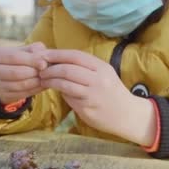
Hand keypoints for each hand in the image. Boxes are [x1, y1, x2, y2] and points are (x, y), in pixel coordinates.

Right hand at [0, 42, 47, 104]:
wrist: (4, 75)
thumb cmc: (16, 59)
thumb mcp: (22, 50)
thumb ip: (33, 49)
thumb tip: (43, 55)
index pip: (14, 57)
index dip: (31, 60)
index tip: (44, 63)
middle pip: (15, 72)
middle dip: (33, 72)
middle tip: (46, 71)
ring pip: (19, 85)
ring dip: (36, 82)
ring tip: (46, 77)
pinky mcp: (2, 95)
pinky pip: (22, 94)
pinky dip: (35, 90)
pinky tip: (43, 85)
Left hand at [39, 49, 155, 145]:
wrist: (129, 115)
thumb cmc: (112, 92)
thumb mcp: (104, 74)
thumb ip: (84, 68)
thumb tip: (58, 61)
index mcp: (102, 67)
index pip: (76, 56)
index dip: (57, 54)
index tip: (43, 54)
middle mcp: (98, 79)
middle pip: (68, 69)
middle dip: (50, 68)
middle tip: (40, 69)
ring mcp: (93, 95)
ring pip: (65, 83)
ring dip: (51, 80)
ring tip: (43, 79)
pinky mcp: (87, 108)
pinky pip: (68, 97)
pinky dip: (59, 92)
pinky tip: (54, 90)